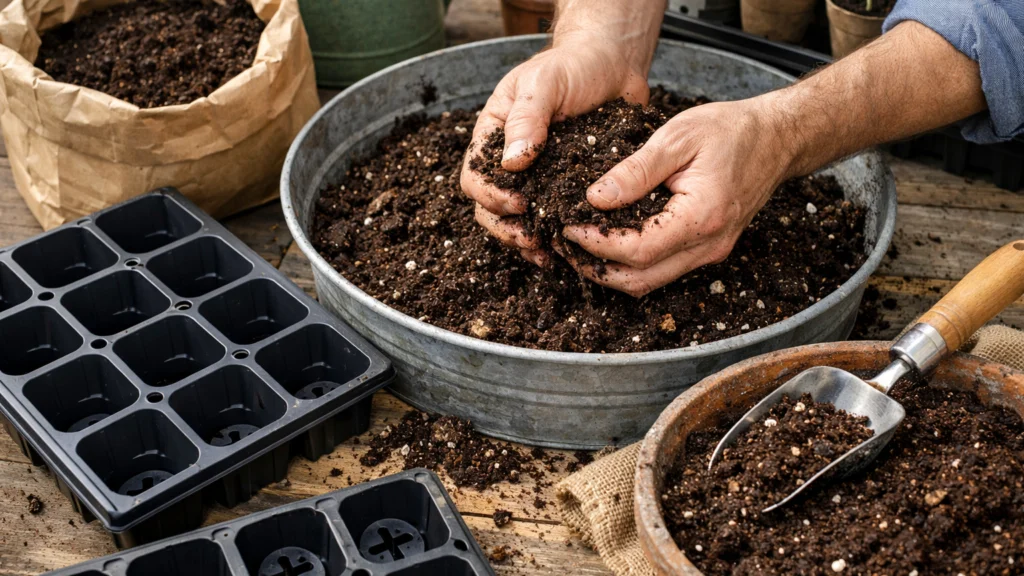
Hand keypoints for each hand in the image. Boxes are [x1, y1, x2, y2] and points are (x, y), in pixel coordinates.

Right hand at [460, 34, 650, 266]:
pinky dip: (555, 236)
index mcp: (493, 135)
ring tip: (547, 254)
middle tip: (532, 239)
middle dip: (506, 228)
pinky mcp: (565, 188)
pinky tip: (567, 250)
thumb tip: (512, 164)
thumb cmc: (575, 65)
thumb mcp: (545, 82)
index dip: (491, 196)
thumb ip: (527, 118)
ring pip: (518, 220)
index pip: (475, 176)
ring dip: (527, 241)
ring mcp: (537, 177)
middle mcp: (510, 161)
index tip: (519, 203)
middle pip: (489, 207)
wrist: (614, 64)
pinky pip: (553, 218)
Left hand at [559, 98, 794, 296]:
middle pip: (640, 280)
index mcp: (702, 217)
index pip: (638, 251)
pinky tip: (608, 240)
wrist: (778, 137)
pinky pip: (662, 268)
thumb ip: (635, 171)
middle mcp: (708, 245)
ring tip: (578, 244)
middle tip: (563, 244)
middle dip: (596, 268)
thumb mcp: (677, 137)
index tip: (568, 227)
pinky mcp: (707, 248)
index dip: (596, 245)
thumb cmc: (731, 130)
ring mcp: (710, 252)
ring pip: (650, 281)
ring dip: (610, 270)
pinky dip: (631, 262)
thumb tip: (595, 199)